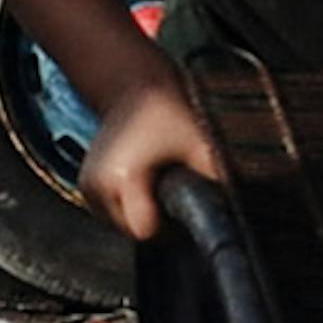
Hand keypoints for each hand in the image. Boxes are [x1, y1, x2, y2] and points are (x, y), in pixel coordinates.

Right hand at [78, 82, 226, 243]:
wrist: (134, 90)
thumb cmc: (168, 114)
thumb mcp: (203, 148)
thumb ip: (217, 185)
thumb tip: (235, 217)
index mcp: (121, 178)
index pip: (147, 232)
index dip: (171, 225)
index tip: (183, 202)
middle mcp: (97, 187)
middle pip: (136, 233)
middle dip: (160, 219)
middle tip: (174, 185)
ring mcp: (88, 190)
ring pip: (126, 227)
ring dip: (146, 213)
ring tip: (157, 179)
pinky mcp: (87, 189)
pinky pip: (116, 215)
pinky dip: (132, 206)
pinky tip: (143, 182)